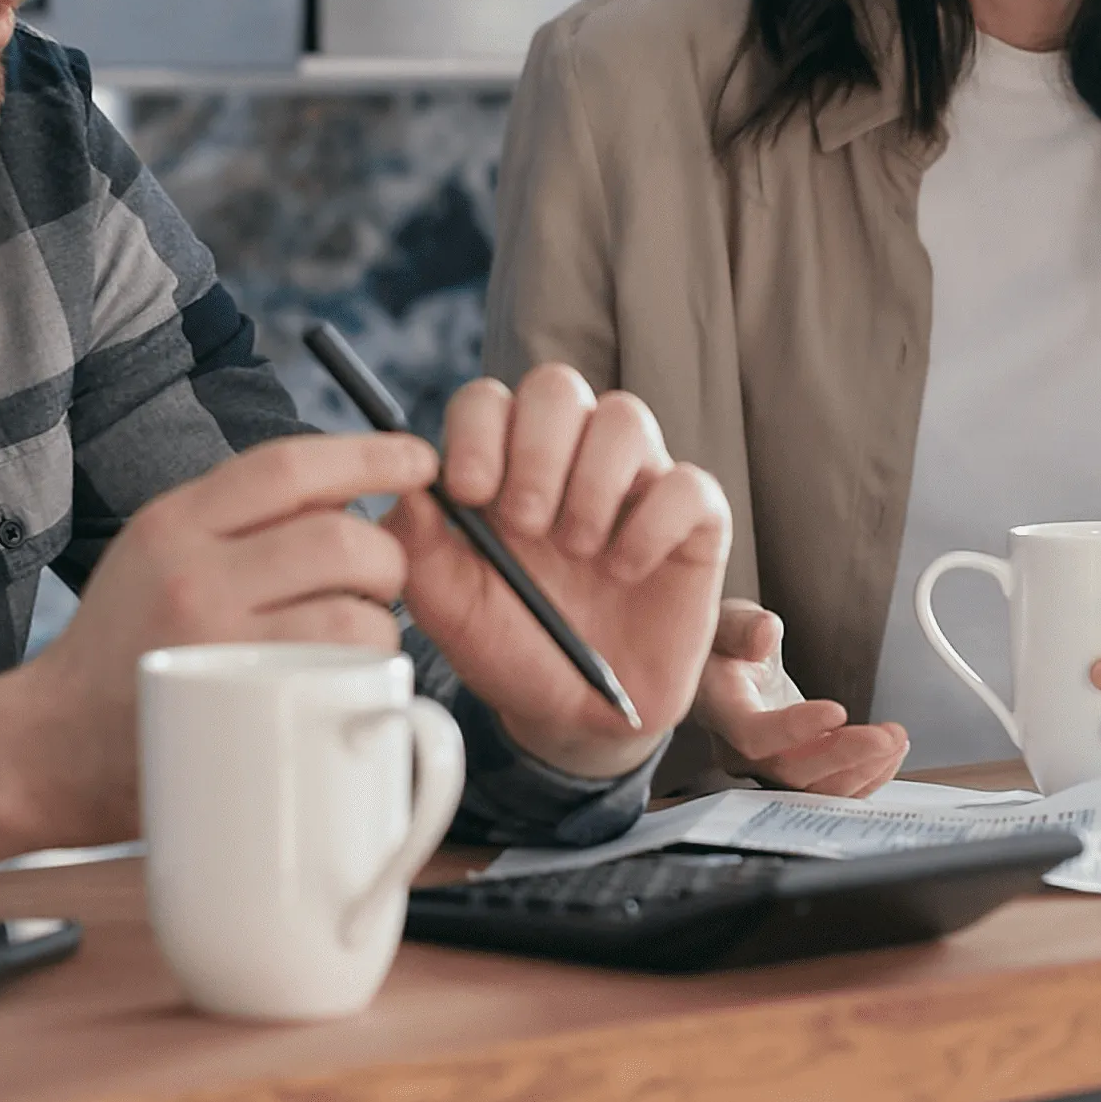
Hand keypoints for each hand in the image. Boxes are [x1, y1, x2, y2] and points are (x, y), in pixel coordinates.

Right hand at [0, 433, 436, 857]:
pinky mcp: (238, 705)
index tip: (417, 460)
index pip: (288, 465)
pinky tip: (344, 678)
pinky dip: (367, 670)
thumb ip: (231, 525)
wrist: (49, 747)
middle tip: (380, 580)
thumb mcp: (154, 556)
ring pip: (354, 607)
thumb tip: (344, 502)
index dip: (369, 455)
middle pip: (338, 535)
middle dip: (385, 555)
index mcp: (174, 521)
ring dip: (381, 620)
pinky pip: (342, 669)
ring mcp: (216, 640)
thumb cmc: (118, 651)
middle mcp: (192, 569)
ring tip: (355, 638)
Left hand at [391, 365, 728, 782]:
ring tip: (578, 551)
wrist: (574, 713)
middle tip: (526, 523)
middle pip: (557, 387)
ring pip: (625, 417)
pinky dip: (652, 526)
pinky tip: (625, 571)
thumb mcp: (449, 606)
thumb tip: (407, 485)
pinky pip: (688, 484)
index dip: (478, 431)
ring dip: (593, 484)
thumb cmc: (509, 646)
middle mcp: (569, 457)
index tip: (471, 492)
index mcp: (502, 464)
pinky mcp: (693, 520)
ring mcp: (634, 482)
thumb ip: (418, 545)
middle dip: (536, 450)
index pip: (488, 401)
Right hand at [693, 600, 908, 795]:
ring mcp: (766, 767)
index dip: (796, 730)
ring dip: (864, 770)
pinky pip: (828, 788)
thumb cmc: (726, 647)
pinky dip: (865, 775)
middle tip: (888, 736)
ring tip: (897, 741)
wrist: (724, 670)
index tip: (838, 711)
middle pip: (792, 771)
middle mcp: (739, 750)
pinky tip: (888, 753)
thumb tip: (765, 633)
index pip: (754, 735)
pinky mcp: (793, 772)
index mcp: (721, 710)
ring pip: (815, 789)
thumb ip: (743, 627)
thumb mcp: (728, 619)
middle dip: (847, 755)